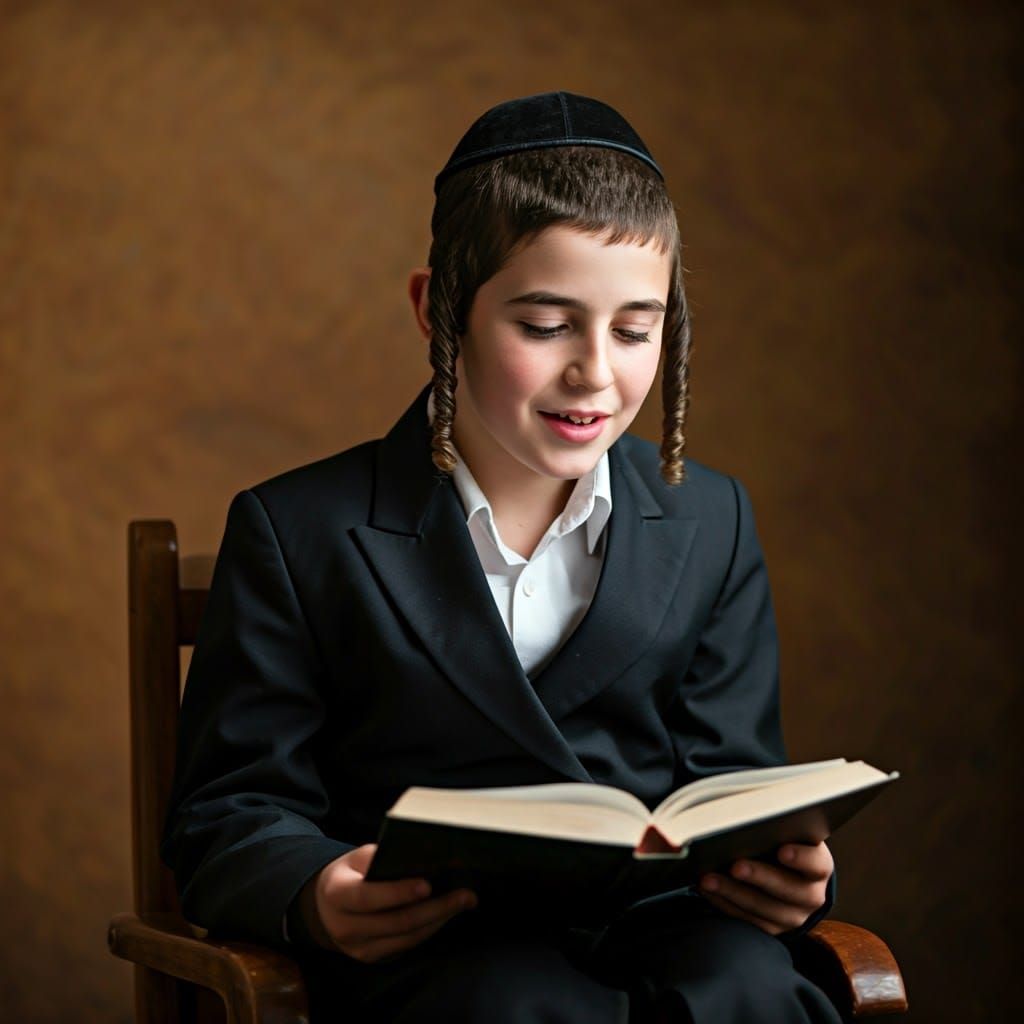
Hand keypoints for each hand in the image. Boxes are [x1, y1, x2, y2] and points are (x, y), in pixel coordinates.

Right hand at [300, 844, 476, 962]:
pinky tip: (447, 914)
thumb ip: (381, 858)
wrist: (325, 907)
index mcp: (337, 894)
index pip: (369, 896)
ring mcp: (359, 948)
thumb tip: (421, 856)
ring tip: (464, 902)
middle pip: (396, 922)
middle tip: (465, 894)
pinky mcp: (372, 958)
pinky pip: (407, 945)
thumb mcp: (357, 858)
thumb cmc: (349, 874)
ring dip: (440, 920)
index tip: (428, 885)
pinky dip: (430, 929)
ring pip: (407, 938)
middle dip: (436, 908)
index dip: (398, 892)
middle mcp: (345, 926)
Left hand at [697, 841, 832, 935]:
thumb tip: (743, 818)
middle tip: (735, 865)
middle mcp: (811, 895)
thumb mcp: (787, 835)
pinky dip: (725, 905)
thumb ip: (774, 829)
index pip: (816, 863)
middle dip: (759, 877)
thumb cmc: (784, 844)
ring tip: (708, 879)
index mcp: (818, 866)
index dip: (801, 858)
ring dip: (732, 893)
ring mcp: (793, 916)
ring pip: (764, 909)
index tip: (782, 850)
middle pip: (788, 890)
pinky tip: (708, 891)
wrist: (792, 877)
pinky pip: (748, 921)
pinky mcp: (773, 928)